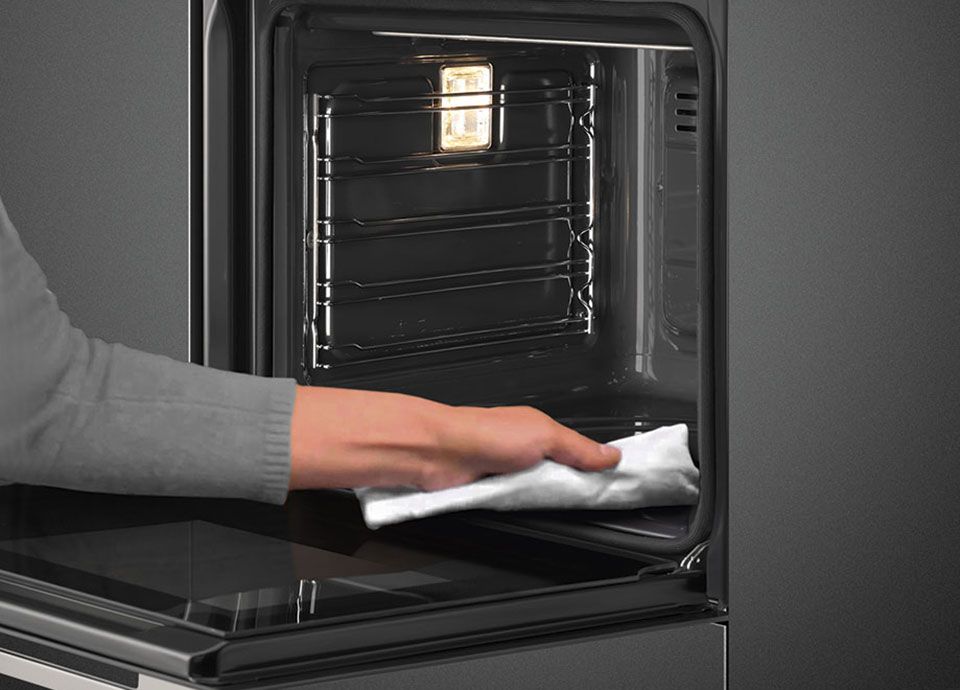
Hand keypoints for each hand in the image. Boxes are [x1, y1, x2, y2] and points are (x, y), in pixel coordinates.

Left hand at [289, 386, 620, 491]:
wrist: (438, 452)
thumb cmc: (484, 433)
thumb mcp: (544, 435)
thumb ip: (578, 448)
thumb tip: (611, 455)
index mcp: (540, 431)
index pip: (577, 451)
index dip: (595, 467)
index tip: (614, 483)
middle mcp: (524, 450)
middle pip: (559, 475)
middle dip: (570, 487)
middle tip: (587, 501)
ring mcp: (506, 472)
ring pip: (537, 492)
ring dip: (544, 499)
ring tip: (558, 506)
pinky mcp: (489, 491)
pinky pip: (514, 504)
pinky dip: (521, 507)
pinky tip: (528, 511)